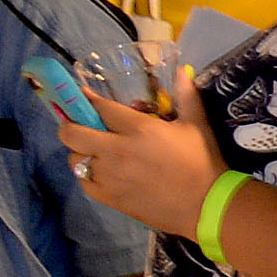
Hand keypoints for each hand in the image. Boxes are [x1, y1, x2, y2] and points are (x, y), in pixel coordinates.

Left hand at [60, 98, 222, 236]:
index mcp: (139, 128)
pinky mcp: (109, 197)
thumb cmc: (203, 162)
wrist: (207, 205)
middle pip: (71, 133)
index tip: (83, 96)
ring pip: (74, 159)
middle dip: (69, 126)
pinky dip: (87, 175)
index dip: (88, 99)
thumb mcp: (197, 125)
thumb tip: (182, 71)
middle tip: (79, 127)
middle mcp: (117, 150)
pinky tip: (101, 174)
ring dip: (81, 153)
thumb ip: (186, 97)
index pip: (99, 107)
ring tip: (95, 153)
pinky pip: (83, 182)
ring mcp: (110, 175)